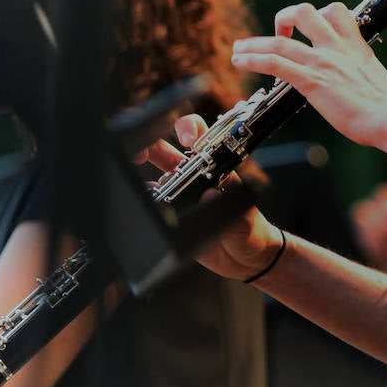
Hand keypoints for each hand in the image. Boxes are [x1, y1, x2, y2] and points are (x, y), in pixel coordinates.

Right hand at [142, 114, 285, 282]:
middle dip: (150, 143)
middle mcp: (195, 175)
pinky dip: (146, 198)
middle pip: (167, 149)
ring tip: (135, 169)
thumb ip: (232, 212)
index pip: (200, 136)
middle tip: (141, 152)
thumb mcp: (247, 220)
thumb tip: (210, 196)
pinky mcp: (172, 212)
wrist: (246, 258)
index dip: (189, 129)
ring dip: (141, 168)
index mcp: (216, 166)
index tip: (186, 139)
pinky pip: (153, 200)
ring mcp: (181, 192)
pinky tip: (144, 200)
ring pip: (154, 172)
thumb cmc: (252, 230)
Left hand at [230, 2, 386, 147]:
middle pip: (305, 13)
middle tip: (277, 33)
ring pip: (280, 41)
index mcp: (354, 46)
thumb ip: (359, 75)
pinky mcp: (312, 80)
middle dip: (284, 18)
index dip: (319, 13)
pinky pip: (275, 63)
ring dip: (254, 44)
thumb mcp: (375, 80)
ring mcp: (323, 62)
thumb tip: (353, 86)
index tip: (309, 26)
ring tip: (239, 49)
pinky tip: (240, 61)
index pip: (336, 12)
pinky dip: (253, 59)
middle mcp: (337, 48)